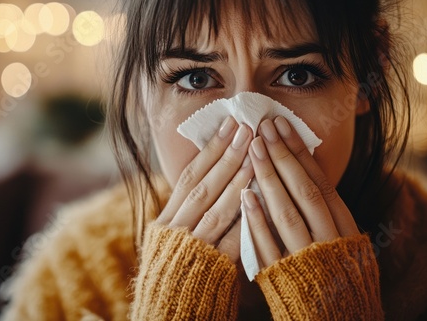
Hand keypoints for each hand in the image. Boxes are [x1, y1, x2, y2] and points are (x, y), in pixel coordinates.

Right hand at [156, 116, 253, 261]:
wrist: (169, 310)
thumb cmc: (173, 271)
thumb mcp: (172, 237)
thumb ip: (187, 209)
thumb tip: (209, 174)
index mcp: (166, 219)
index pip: (189, 176)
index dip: (210, 150)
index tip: (228, 125)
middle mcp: (176, 230)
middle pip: (203, 186)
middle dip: (226, 155)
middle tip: (246, 127)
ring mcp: (193, 248)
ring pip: (217, 208)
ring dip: (238, 180)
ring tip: (256, 154)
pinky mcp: (211, 268)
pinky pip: (231, 239)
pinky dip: (246, 217)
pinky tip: (260, 197)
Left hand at [243, 116, 358, 266]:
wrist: (338, 317)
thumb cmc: (337, 270)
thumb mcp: (341, 236)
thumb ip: (325, 207)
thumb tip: (302, 167)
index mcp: (344, 226)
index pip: (319, 181)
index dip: (299, 152)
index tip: (282, 126)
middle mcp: (328, 240)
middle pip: (303, 191)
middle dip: (281, 157)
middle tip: (262, 126)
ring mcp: (306, 258)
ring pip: (287, 214)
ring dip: (268, 180)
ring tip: (253, 149)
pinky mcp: (284, 277)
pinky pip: (270, 247)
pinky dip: (258, 222)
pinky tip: (245, 196)